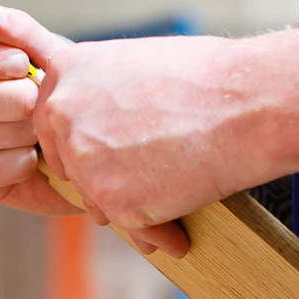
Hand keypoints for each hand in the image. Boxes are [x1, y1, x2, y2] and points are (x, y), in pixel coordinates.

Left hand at [0, 0, 200, 256]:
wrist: (247, 104)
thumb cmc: (205, 79)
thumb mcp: (134, 67)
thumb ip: (100, 97)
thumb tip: (95, 136)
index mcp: (64, 74)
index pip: (52, 128)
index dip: (85, 146)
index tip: (115, 153)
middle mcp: (62, 116)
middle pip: (70, 168)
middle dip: (103, 180)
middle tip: (145, 180)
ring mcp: (85, 161)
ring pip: (99, 201)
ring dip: (131, 207)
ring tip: (172, 201)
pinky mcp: (114, 200)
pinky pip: (131, 226)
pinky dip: (156, 230)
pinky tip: (180, 231)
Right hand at [0, 0, 73, 218]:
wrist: (101, 145)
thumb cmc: (74, 93)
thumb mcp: (57, 57)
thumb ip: (20, 32)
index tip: (19, 62)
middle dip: (6, 98)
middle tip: (40, 101)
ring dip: (14, 131)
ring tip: (43, 131)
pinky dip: (15, 164)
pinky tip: (36, 159)